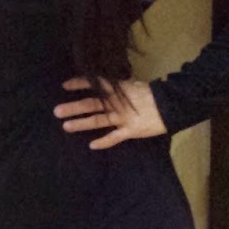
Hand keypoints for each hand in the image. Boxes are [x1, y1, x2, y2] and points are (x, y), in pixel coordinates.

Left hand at [53, 76, 167, 148]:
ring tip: (66, 126)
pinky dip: (104, 141)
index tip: (65, 85)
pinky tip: (91, 145)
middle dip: (74, 107)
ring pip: (99, 120)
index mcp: (119, 90)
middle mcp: (117, 103)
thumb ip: (120, 88)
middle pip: (92, 104)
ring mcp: (123, 118)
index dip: (80, 83)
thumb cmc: (154, 94)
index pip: (96, 84)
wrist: (171, 105)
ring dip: (81, 123)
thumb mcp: (135, 85)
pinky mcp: (130, 131)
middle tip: (56, 111)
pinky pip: (115, 137)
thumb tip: (107, 84)